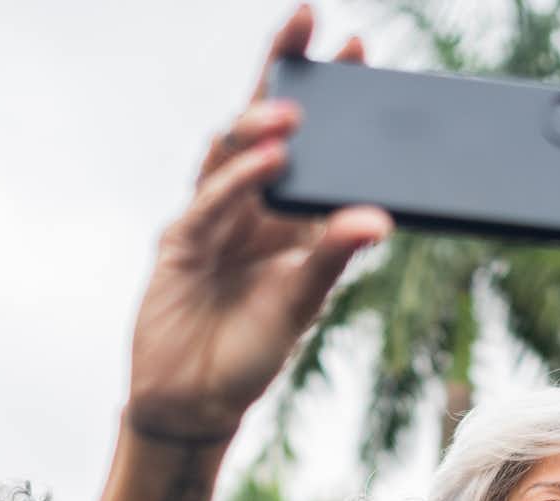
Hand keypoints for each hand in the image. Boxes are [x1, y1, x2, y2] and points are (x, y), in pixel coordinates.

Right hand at [124, 5, 391, 442]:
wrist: (195, 403)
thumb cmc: (252, 352)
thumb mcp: (304, 304)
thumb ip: (334, 258)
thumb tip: (378, 219)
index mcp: (289, 214)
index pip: (311, 138)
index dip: (326, 88)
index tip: (357, 44)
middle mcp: (250, 204)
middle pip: (262, 121)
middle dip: (282, 68)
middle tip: (306, 20)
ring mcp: (211, 217)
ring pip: (230, 151)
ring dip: (261, 127)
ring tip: (295, 115)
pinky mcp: (181, 242)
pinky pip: (209, 201)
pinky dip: (238, 181)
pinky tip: (269, 165)